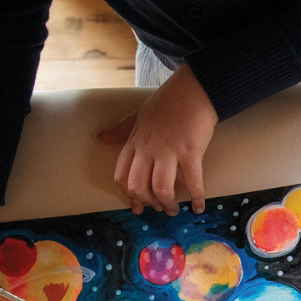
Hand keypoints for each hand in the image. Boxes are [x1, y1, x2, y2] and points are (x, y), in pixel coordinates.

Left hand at [98, 63, 216, 216]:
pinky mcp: (190, 152)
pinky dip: (196, 198)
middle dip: (149, 203)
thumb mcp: (139, 114)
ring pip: (160, 188)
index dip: (129, 195)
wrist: (193, 90)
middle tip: (160, 208)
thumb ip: (121, 130)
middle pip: (138, 186)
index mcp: (134, 141)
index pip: (121, 175)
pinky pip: (192, 182)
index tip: (139, 206)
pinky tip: (199, 207)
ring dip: (168, 204)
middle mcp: (147, 148)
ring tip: (175, 210)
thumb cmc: (168, 102)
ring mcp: (168, 150)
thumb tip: (101, 138)